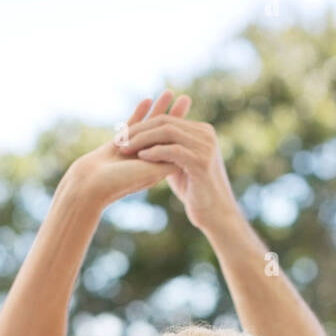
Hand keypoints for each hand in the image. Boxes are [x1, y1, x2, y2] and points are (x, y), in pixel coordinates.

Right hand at [67, 89, 192, 207]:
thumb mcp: (149, 173)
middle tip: (187, 99)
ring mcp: (132, 149)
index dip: (185, 134)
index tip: (197, 121)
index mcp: (155, 167)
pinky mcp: (119, 142)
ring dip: (159, 109)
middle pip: (164, 133)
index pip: (174, 147)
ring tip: (169, 92)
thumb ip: (167, 162)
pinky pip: (131, 123)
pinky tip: (147, 98)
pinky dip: (140, 112)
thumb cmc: (120, 182)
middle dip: (175, 116)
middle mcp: (146, 158)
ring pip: (148, 125)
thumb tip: (187, 153)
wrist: (90, 184)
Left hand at [115, 101, 239, 232]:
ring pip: (168, 132)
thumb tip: (148, 142)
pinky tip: (141, 156)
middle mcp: (206, 135)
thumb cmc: (196, 193)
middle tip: (120, 139)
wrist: (216, 215)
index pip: (167, 120)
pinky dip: (155, 151)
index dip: (143, 125)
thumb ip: (170, 150)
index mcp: (202, 132)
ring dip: (143, 139)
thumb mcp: (181, 165)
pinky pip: (173, 150)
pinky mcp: (202, 161)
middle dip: (140, 130)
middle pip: (166, 122)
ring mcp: (205, 147)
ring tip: (126, 148)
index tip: (124, 135)